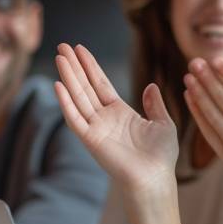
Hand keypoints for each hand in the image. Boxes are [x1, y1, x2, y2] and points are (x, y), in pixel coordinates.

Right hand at [52, 43, 178, 198]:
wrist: (155, 178)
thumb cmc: (161, 156)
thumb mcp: (163, 123)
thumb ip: (154, 104)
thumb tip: (151, 86)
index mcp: (120, 112)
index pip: (100, 83)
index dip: (90, 66)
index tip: (80, 49)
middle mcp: (105, 118)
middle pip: (85, 86)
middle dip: (74, 66)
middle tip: (62, 45)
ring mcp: (96, 128)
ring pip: (78, 97)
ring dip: (68, 77)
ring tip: (59, 57)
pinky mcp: (90, 140)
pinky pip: (74, 119)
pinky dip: (66, 102)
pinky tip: (59, 85)